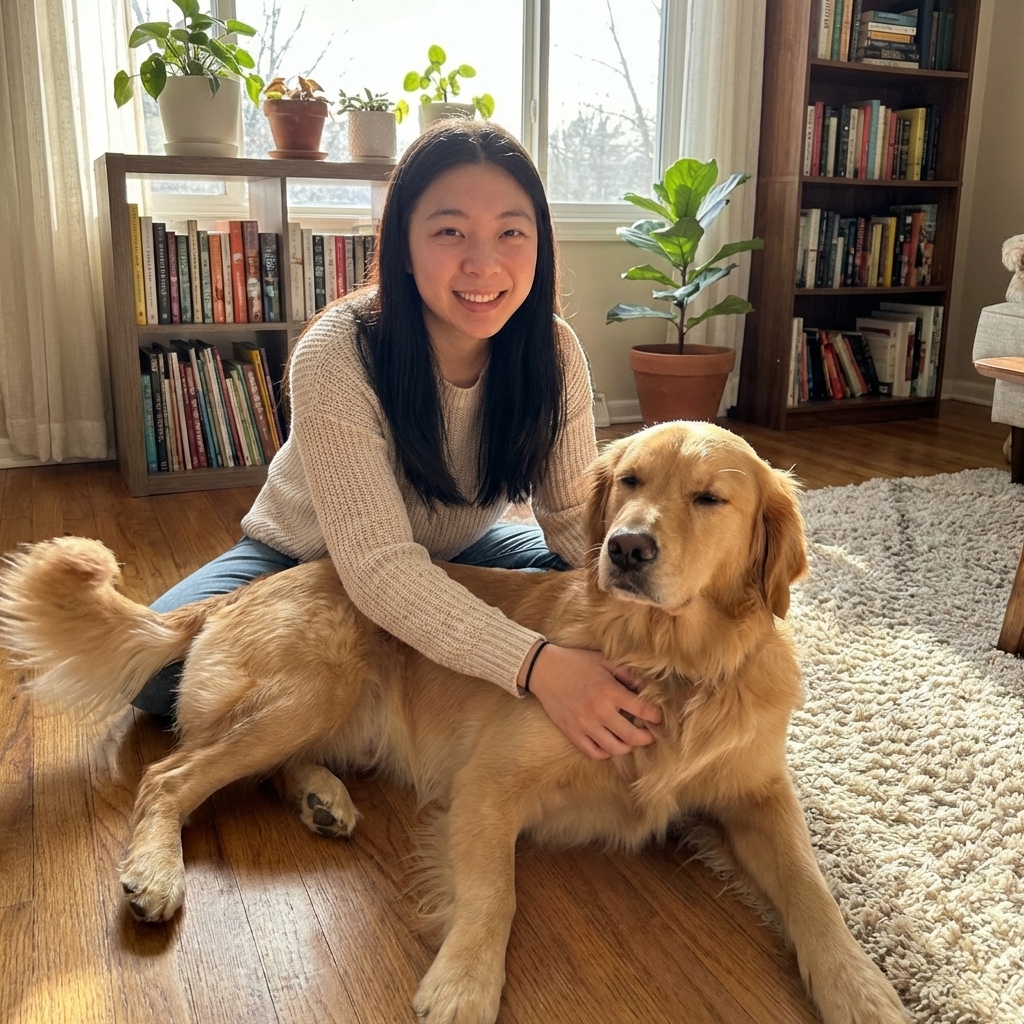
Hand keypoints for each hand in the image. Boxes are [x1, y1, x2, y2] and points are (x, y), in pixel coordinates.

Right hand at [520, 643, 663, 759]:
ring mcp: (585, 724)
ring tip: (630, 739)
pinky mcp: (572, 733)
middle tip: (650, 734)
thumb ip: (627, 674)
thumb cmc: (576, 663)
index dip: (656, 716)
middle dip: (647, 737)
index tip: (659, 717)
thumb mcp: (603, 661)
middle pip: (632, 736)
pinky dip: (606, 752)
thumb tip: (647, 687)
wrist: (544, 670)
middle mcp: (599, 711)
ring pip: (615, 748)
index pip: (642, 710)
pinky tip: (610, 743)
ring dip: (628, 746)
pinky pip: (594, 752)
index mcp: (610, 691)